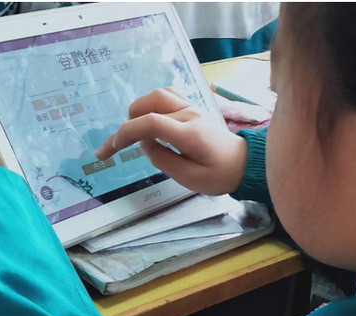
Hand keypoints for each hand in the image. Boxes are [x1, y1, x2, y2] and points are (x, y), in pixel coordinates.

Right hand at [96, 89, 247, 195]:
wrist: (244, 164)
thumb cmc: (219, 176)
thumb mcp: (191, 179)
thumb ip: (164, 160)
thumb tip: (144, 144)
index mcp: (189, 134)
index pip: (151, 123)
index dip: (126, 133)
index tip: (112, 149)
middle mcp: (189, 114)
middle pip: (150, 103)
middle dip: (128, 123)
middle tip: (120, 146)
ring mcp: (191, 107)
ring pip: (157, 95)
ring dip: (139, 110)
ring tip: (134, 132)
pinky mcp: (192, 107)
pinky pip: (167, 96)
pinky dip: (151, 104)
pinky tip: (148, 120)